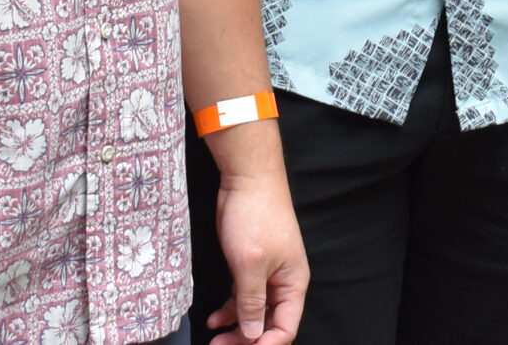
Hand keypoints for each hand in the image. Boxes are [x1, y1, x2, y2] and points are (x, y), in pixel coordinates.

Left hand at [206, 171, 307, 344]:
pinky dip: (229, 309)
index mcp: (293, 283)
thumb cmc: (256, 215)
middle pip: (268, 323)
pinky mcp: (248, 264)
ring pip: (253, 312)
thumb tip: (252, 333)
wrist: (247, 178)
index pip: (285, 327)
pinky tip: (214, 317)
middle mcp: (282, 282)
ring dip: (235, 327)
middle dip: (246, 338)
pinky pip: (242, 296)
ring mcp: (265, 273)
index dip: (265, 344)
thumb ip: (251, 302)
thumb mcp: (250, 264)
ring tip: (214, 338)